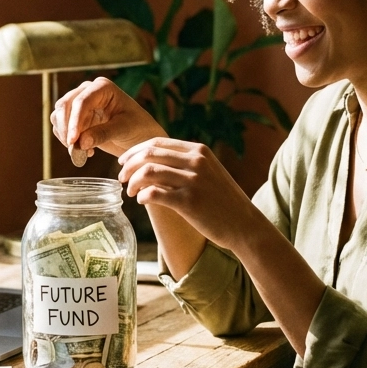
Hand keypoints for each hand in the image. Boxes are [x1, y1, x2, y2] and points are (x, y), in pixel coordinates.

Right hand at [51, 77, 164, 159]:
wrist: (140, 137)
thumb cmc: (138, 127)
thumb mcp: (123, 129)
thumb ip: (103, 134)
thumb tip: (80, 142)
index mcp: (102, 87)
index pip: (81, 101)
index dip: (74, 121)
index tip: (73, 140)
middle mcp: (88, 91)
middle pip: (64, 106)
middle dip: (66, 128)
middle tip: (73, 148)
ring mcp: (80, 104)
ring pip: (58, 116)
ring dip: (64, 134)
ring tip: (81, 151)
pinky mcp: (76, 119)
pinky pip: (61, 127)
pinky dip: (67, 140)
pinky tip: (85, 151)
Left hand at [117, 138, 258, 251]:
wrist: (244, 225)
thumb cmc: (223, 201)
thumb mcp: (209, 172)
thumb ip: (186, 164)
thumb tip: (152, 162)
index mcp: (199, 151)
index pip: (157, 142)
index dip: (135, 150)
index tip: (123, 161)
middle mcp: (196, 162)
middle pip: (149, 154)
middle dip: (129, 165)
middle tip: (121, 178)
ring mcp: (193, 181)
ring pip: (149, 172)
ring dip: (132, 182)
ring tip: (130, 192)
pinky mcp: (189, 202)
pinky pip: (155, 193)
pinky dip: (142, 195)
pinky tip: (141, 200)